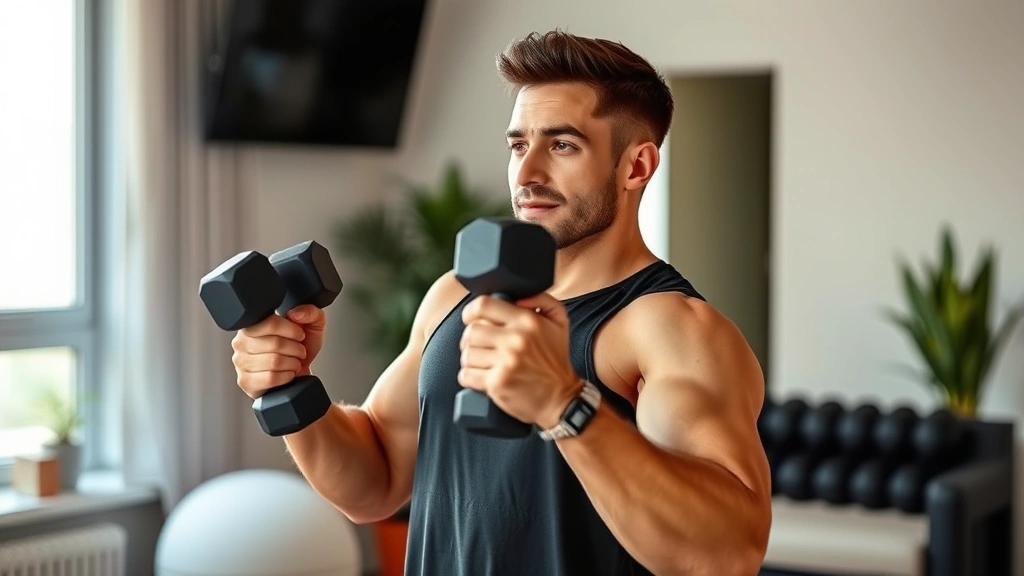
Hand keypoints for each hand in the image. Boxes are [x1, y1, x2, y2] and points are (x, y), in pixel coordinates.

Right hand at [231, 304, 326, 398]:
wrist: (299, 372)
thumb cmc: (300, 348)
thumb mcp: (311, 325)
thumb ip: (310, 312)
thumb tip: (295, 313)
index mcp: (253, 324)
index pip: (270, 323)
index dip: (292, 330)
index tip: (300, 335)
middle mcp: (241, 341)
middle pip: (274, 344)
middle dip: (296, 349)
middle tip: (299, 351)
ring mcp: (241, 362)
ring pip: (273, 362)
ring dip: (292, 363)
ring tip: (293, 362)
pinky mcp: (246, 381)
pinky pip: (270, 378)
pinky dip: (286, 376)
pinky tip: (287, 373)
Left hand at [458, 292, 582, 428]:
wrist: (562, 399)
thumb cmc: (556, 361)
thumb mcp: (559, 322)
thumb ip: (541, 299)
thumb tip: (516, 296)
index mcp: (527, 321)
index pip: (482, 306)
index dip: (471, 312)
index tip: (472, 319)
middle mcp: (516, 339)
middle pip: (471, 331)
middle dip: (471, 339)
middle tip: (480, 346)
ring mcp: (505, 362)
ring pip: (467, 353)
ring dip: (470, 359)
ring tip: (483, 363)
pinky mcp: (497, 383)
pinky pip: (466, 375)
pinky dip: (469, 377)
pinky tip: (480, 377)